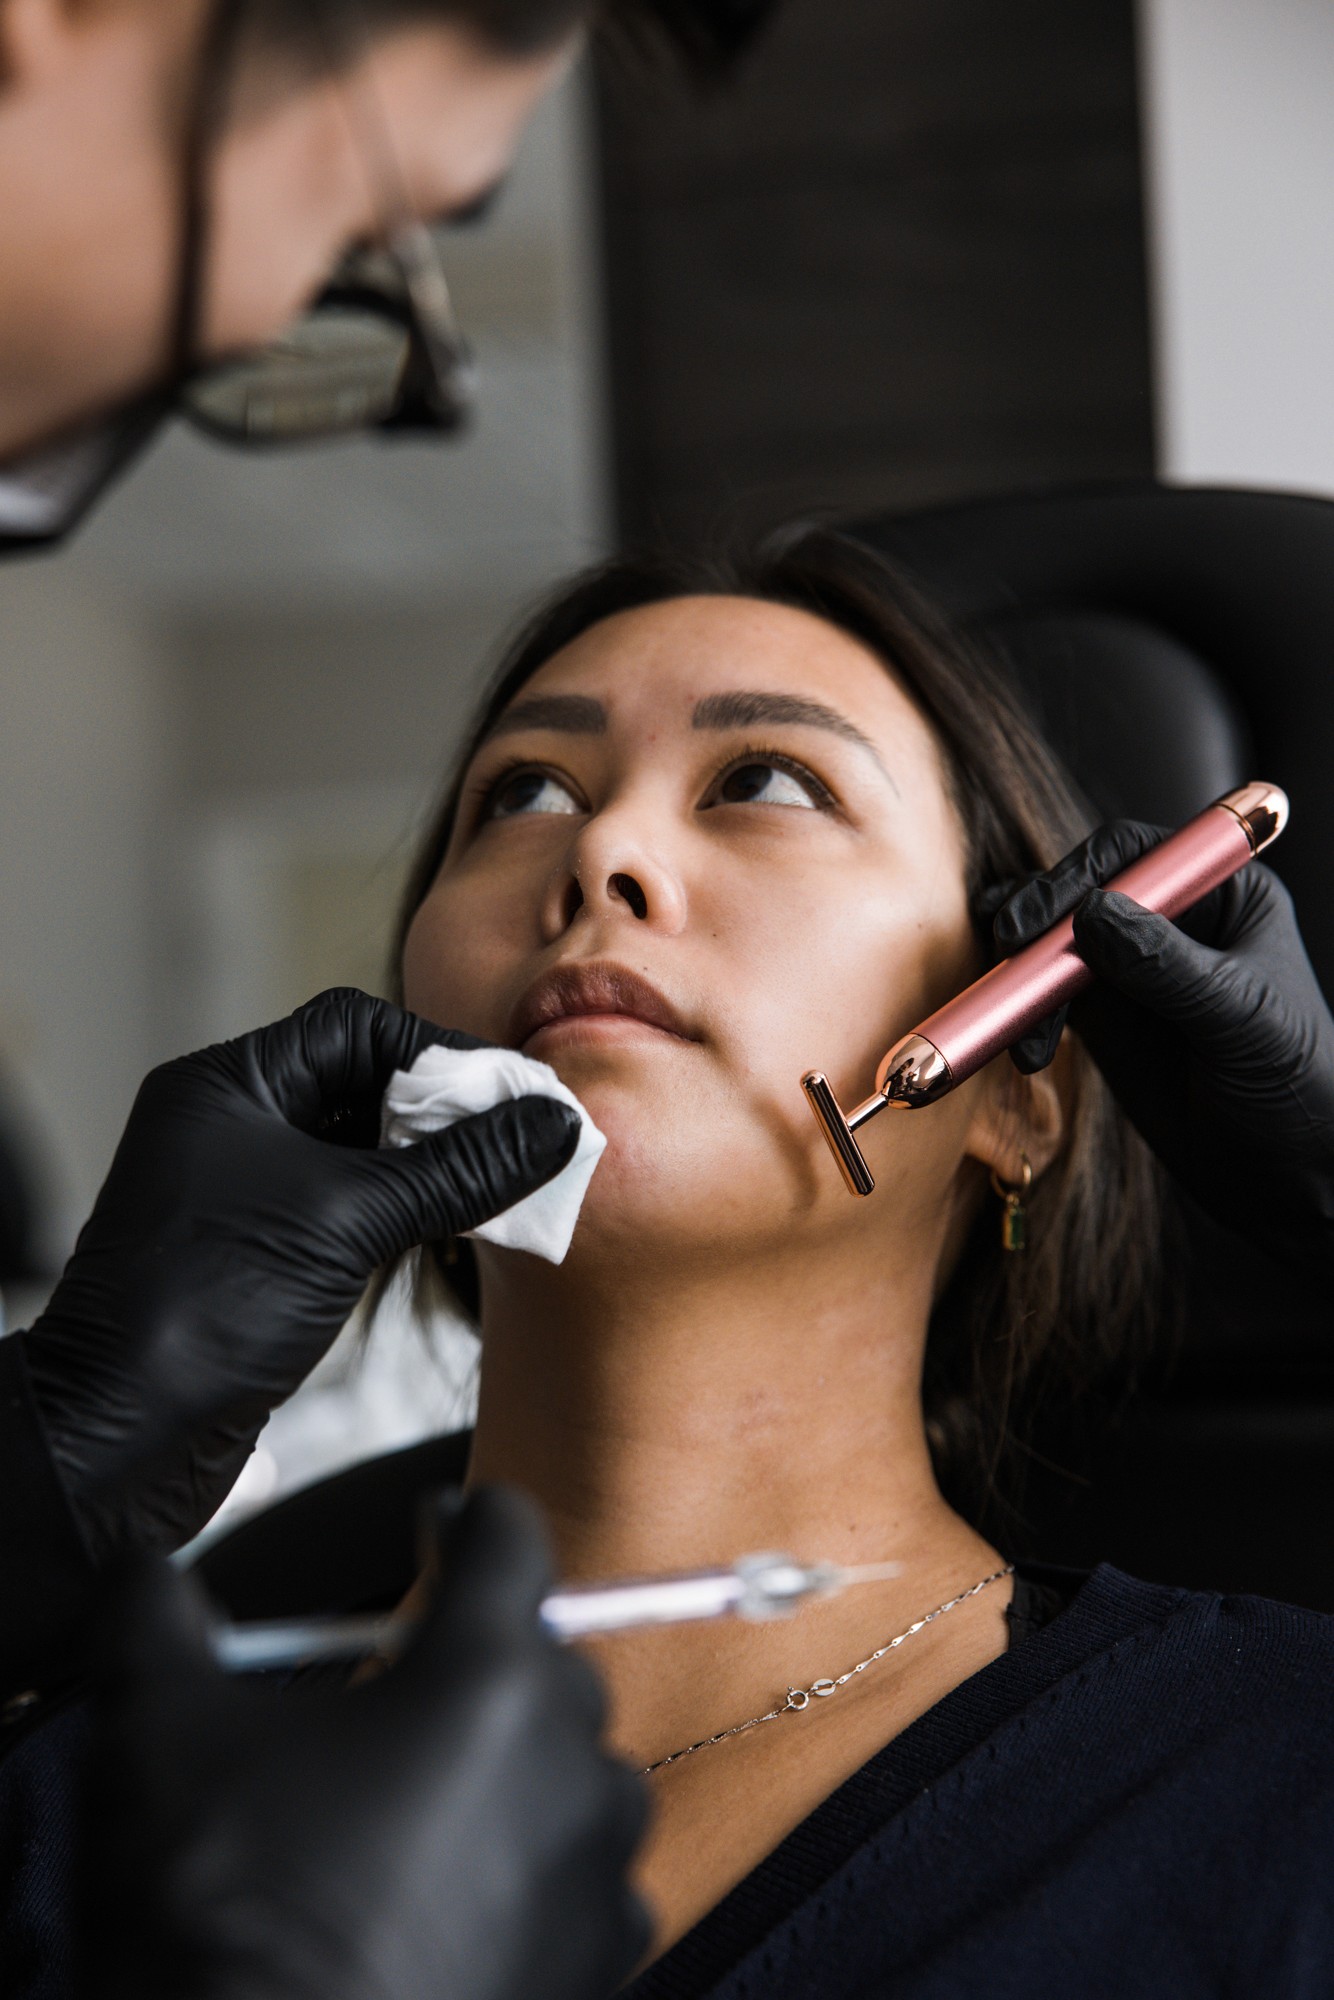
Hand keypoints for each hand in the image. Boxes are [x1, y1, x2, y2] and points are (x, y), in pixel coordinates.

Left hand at [20, 989, 578, 1560]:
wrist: (124, 1440)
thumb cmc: (203, 1310)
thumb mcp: (351, 1221)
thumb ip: (459, 1169)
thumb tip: (549, 1125)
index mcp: (228, 1087)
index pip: (355, 1028)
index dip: (437, 1052)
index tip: (509, 1093)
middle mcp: (233, 1126)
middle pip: (364, 1085)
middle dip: (444, 1111)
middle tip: (524, 1138)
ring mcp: (247, 1191)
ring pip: (363, 1151)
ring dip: (433, 1166)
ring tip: (509, 1185)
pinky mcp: (266, 1252)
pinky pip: (354, 1207)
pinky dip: (409, 1211)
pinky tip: (463, 1227)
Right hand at [84, 1487, 649, 1999]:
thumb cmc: (220, 1915)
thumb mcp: (156, 1729)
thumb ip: (158, 1613)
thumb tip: (151, 1574)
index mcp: (488, 1676)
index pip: (510, 1536)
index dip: (461, 1521)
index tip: (432, 1529)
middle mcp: (571, 1762)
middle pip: (544, 1656)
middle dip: (475, 1659)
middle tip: (390, 1697)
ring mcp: (597, 1873)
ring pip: (575, 1770)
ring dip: (516, 1767)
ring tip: (419, 1806)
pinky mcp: (600, 1969)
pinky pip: (592, 1881)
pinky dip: (538, 1871)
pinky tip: (458, 1894)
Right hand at [983, 821, 1333, 1267]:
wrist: (1289, 1175)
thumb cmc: (1297, 1087)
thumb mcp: (1238, 1018)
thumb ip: (1167, 965)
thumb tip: (1092, 915)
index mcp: (1226, 895)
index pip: (1137, 855)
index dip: (1080, 876)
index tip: (1041, 919)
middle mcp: (1175, 921)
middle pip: (1082, 891)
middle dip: (1040, 924)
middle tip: (1009, 952)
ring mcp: (1134, 968)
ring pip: (1054, 945)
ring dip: (1025, 980)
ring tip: (1023, 1031)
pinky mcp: (1105, 1017)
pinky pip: (1047, 997)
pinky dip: (1024, 1016)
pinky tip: (1025, 1049)